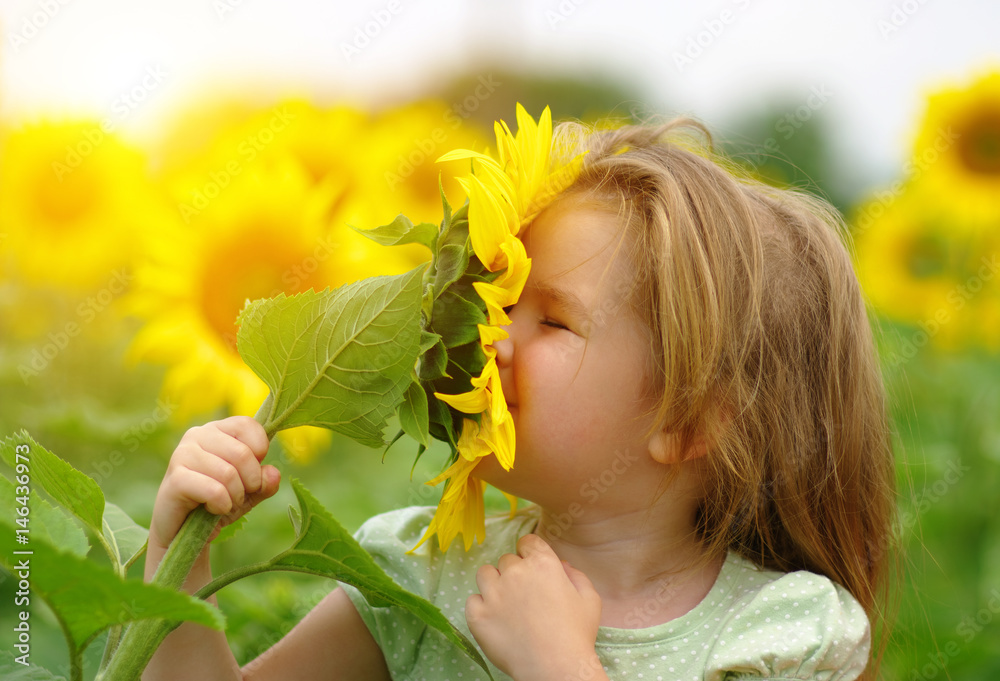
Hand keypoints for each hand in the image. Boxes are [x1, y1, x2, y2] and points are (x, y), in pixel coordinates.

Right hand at [149, 416, 279, 551]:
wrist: (183, 530)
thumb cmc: (216, 503)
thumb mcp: (249, 492)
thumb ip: (265, 482)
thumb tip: (273, 474)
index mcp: (217, 430)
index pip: (247, 425)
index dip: (260, 451)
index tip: (253, 472)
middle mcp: (197, 435)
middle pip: (242, 453)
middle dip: (251, 482)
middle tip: (240, 495)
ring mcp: (183, 454)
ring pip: (229, 474)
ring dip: (235, 497)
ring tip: (225, 504)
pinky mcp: (176, 479)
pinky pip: (214, 491)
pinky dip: (222, 505)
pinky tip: (213, 509)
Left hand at [465, 533, 604, 680]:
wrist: (555, 668)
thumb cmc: (576, 635)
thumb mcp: (589, 600)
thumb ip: (576, 575)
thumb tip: (561, 565)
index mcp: (542, 564)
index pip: (527, 542)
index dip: (530, 553)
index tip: (532, 568)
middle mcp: (515, 572)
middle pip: (507, 560)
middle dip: (515, 573)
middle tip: (524, 596)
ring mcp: (493, 593)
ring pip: (485, 574)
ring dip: (494, 584)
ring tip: (505, 604)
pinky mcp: (478, 615)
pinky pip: (472, 600)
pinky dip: (481, 607)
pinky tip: (494, 620)